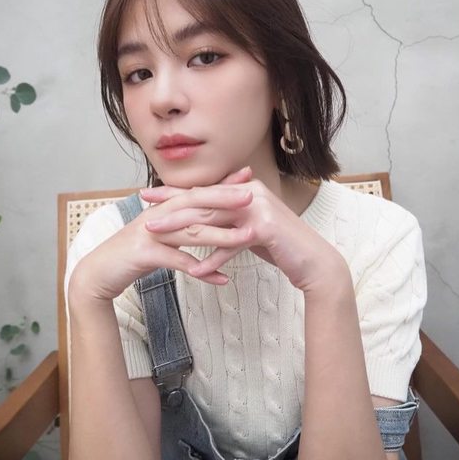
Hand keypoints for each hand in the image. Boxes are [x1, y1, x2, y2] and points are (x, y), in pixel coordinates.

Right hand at [68, 168, 254, 302]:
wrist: (99, 271)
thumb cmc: (133, 252)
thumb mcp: (160, 234)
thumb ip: (182, 224)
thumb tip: (207, 219)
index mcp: (165, 207)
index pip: (198, 191)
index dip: (222, 183)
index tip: (248, 176)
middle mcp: (159, 214)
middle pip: (196, 204)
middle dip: (226, 200)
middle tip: (252, 197)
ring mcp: (151, 232)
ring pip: (192, 231)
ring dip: (222, 235)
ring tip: (247, 237)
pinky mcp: (145, 254)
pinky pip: (178, 262)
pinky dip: (202, 271)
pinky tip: (222, 279)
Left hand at [140, 168, 350, 293]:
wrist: (313, 260)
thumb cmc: (281, 246)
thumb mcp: (250, 228)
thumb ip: (230, 220)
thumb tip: (206, 220)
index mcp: (244, 189)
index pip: (204, 190)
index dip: (174, 193)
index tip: (148, 195)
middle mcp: (250, 193)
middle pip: (203, 201)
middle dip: (171, 208)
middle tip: (145, 215)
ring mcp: (258, 208)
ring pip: (212, 219)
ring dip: (182, 231)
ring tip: (157, 238)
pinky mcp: (265, 227)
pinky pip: (231, 244)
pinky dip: (213, 259)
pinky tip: (195, 271)